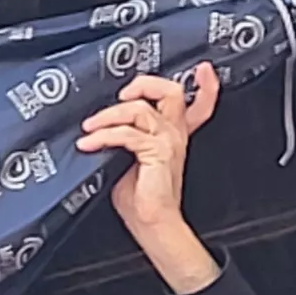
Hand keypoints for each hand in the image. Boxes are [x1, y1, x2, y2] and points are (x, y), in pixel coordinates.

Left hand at [78, 62, 218, 241]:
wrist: (153, 225)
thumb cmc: (141, 200)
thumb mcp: (130, 160)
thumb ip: (124, 137)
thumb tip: (99, 125)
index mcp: (172, 136)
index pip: (198, 105)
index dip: (205, 85)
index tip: (203, 69)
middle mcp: (174, 135)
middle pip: (171, 92)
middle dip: (144, 84)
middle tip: (123, 95)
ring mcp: (169, 142)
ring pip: (140, 109)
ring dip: (108, 115)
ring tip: (90, 128)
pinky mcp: (158, 152)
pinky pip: (127, 133)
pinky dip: (103, 136)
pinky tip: (90, 143)